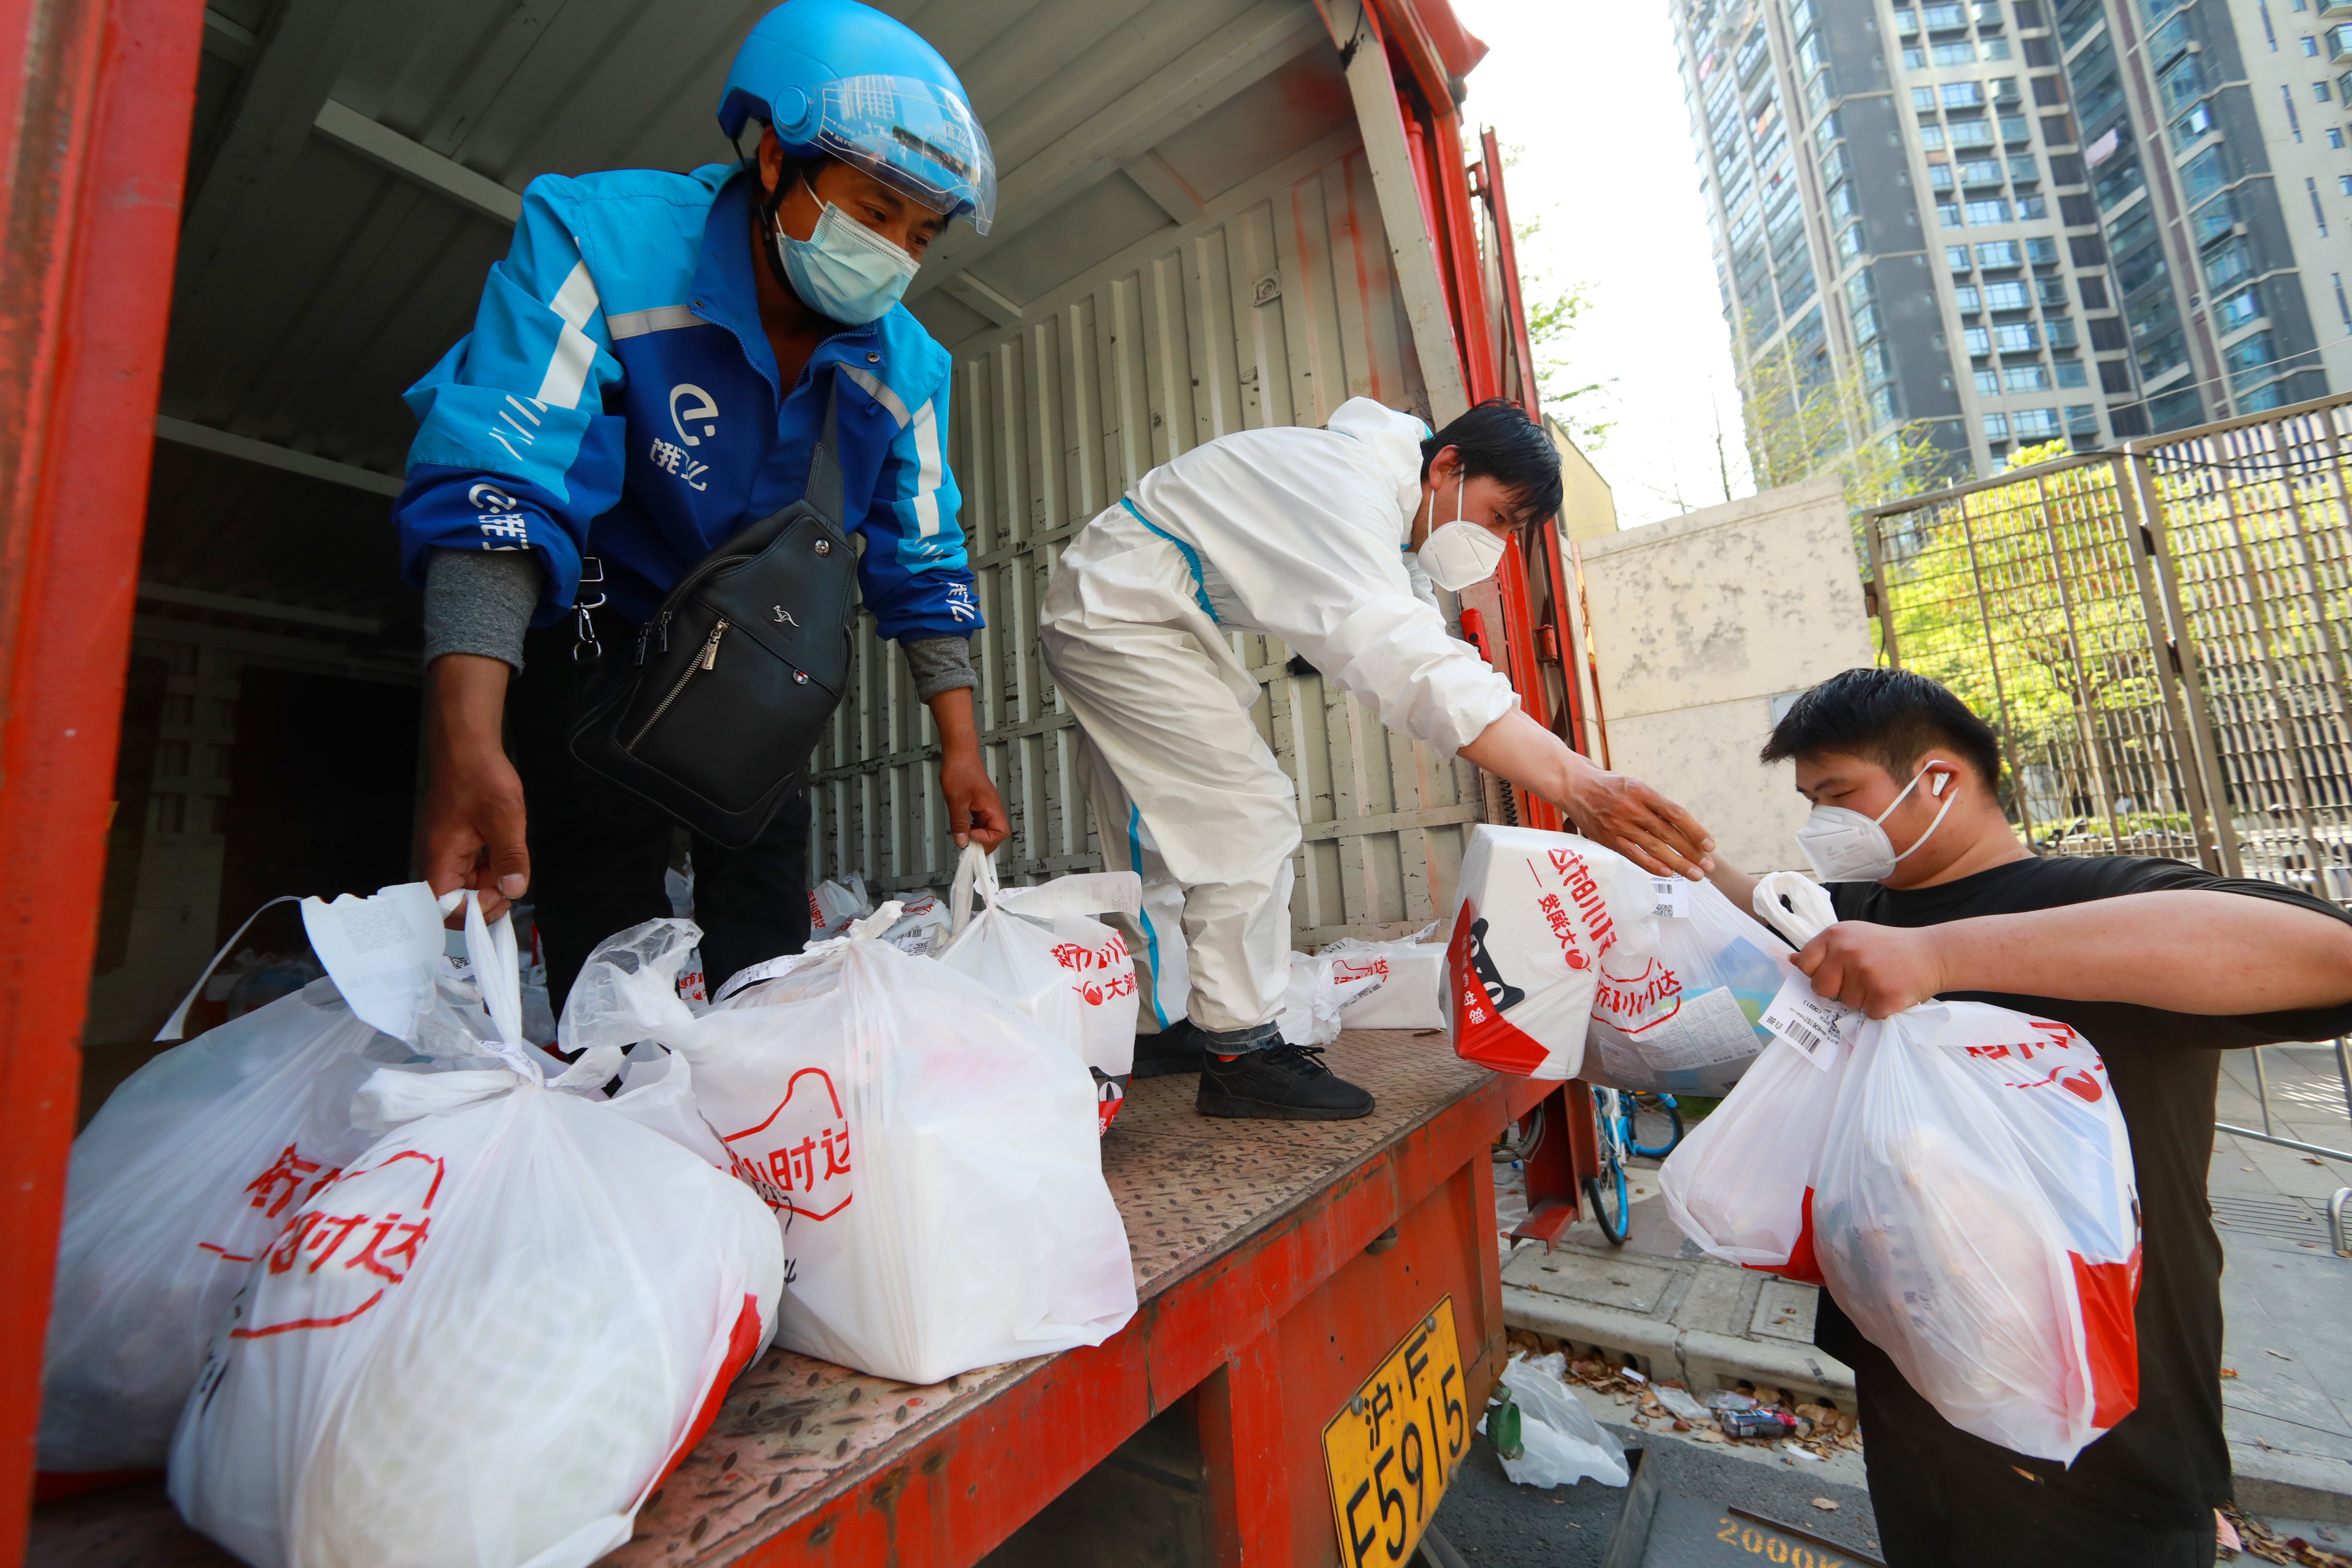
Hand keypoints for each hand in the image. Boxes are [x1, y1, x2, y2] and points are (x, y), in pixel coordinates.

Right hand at [421, 749, 529, 920]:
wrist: (467, 746)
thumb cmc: (480, 776)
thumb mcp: (505, 819)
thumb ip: (510, 858)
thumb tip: (514, 890)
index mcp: (440, 856)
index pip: (443, 907)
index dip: (473, 912)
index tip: (500, 899)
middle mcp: (436, 857)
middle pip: (456, 899)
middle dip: (485, 900)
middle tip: (513, 887)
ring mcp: (445, 850)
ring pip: (467, 884)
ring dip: (490, 883)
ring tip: (512, 868)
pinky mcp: (455, 843)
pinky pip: (471, 867)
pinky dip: (489, 868)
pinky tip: (504, 855)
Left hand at [939, 746, 1008, 849]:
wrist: (959, 754)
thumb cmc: (960, 772)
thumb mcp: (957, 800)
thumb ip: (959, 823)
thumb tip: (962, 842)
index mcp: (992, 806)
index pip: (1000, 832)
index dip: (987, 840)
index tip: (970, 837)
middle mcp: (993, 808)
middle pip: (996, 833)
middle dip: (983, 842)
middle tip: (966, 845)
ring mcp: (987, 806)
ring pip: (987, 828)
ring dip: (977, 836)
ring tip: (963, 838)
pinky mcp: (979, 804)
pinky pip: (980, 821)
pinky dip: (972, 828)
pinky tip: (962, 828)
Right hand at [1555, 762, 1716, 880]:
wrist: (1574, 785)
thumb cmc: (1608, 785)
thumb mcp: (1634, 785)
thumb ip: (1655, 804)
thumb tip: (1680, 825)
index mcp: (1643, 792)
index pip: (1676, 813)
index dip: (1695, 830)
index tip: (1710, 845)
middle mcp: (1633, 809)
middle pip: (1669, 834)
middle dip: (1692, 852)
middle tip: (1709, 866)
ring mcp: (1620, 825)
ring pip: (1655, 848)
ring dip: (1678, 863)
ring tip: (1696, 874)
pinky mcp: (1609, 839)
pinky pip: (1634, 855)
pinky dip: (1652, 865)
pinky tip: (1668, 873)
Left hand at [1793, 921, 1946, 1018]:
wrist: (1933, 953)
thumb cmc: (1889, 947)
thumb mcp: (1854, 936)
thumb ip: (1825, 950)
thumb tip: (1792, 960)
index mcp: (1835, 935)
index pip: (1804, 965)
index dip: (1816, 974)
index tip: (1833, 974)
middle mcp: (1847, 951)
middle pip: (1821, 988)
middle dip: (1837, 990)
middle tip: (1860, 980)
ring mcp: (1865, 973)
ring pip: (1846, 1003)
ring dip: (1862, 999)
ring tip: (1881, 981)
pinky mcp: (1883, 995)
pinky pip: (1868, 1014)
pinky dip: (1879, 1009)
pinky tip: (1891, 992)